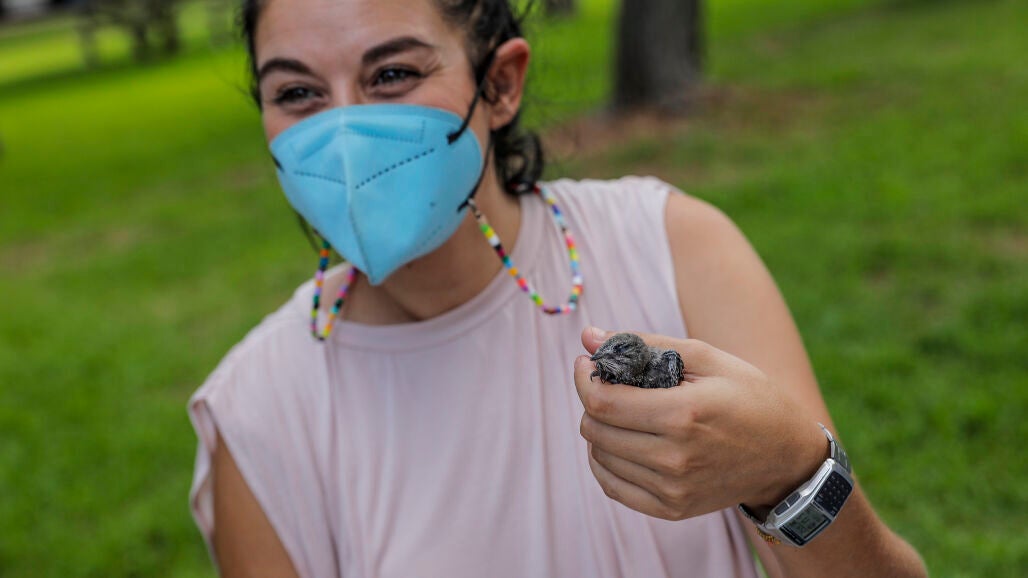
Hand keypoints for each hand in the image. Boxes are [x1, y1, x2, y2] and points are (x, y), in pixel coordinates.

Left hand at [573, 327, 828, 520]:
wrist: (788, 458)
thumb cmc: (751, 398)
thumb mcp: (708, 358)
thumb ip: (646, 345)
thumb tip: (589, 336)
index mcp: (684, 414)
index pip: (603, 402)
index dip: (584, 378)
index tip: (586, 363)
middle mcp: (675, 458)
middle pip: (596, 429)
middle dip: (592, 400)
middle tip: (608, 385)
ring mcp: (673, 489)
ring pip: (600, 457)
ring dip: (600, 429)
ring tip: (621, 412)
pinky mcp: (672, 509)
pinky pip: (612, 487)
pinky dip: (605, 461)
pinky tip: (620, 442)